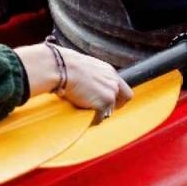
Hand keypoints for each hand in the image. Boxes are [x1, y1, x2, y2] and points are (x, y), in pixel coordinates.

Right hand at [18, 44, 132, 121]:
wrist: (63, 68)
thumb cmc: (67, 66)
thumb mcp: (86, 68)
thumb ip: (92, 77)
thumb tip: (86, 84)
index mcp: (109, 72)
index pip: (124, 89)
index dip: (118, 99)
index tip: (111, 103)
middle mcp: (113, 82)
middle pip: (121, 101)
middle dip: (110, 107)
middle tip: (98, 110)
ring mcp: (110, 94)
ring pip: (109, 110)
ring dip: (98, 113)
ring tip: (85, 111)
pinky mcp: (103, 104)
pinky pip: (99, 118)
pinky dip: (92, 119)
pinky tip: (83, 116)